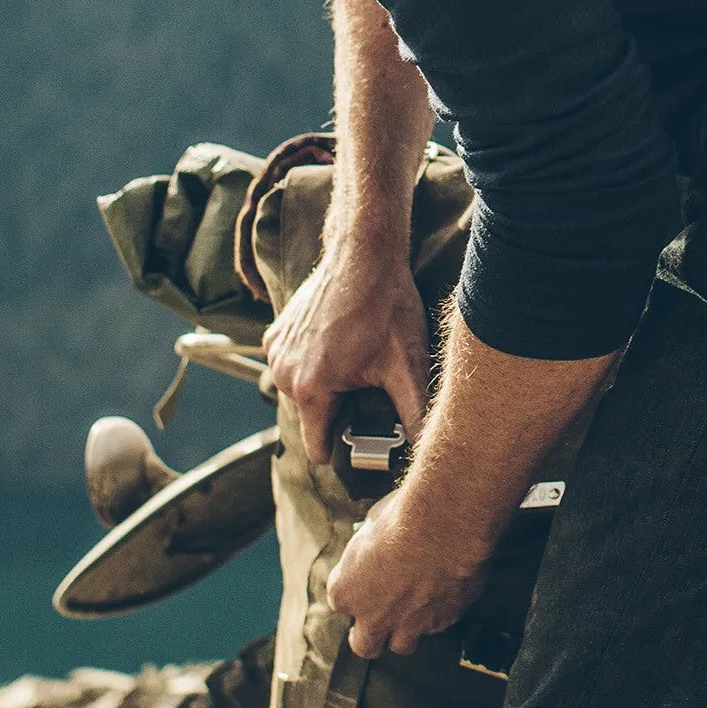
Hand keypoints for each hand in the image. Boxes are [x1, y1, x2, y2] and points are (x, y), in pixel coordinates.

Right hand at [263, 212, 429, 463]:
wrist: (363, 252)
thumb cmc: (385, 305)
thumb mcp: (408, 365)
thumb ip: (416, 416)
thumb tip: (431, 455)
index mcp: (311, 388)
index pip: (319, 450)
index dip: (346, 450)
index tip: (368, 434)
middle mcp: (284, 373)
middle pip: (315, 419)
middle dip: (341, 410)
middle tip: (370, 383)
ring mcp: (276, 352)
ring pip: (305, 393)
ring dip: (327, 385)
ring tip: (357, 360)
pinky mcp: (275, 335)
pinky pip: (294, 367)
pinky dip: (314, 363)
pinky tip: (340, 343)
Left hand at [327, 486, 489, 657]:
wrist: (446, 525)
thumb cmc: (404, 518)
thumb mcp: (371, 523)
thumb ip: (369, 548)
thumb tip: (375, 543)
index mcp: (346, 591)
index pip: (341, 600)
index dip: (353, 590)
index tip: (361, 580)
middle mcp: (374, 616)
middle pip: (365, 645)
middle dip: (369, 635)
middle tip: (376, 621)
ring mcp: (409, 625)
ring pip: (402, 644)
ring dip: (404, 631)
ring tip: (412, 611)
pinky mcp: (442, 622)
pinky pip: (436, 626)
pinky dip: (436, 614)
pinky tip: (441, 593)